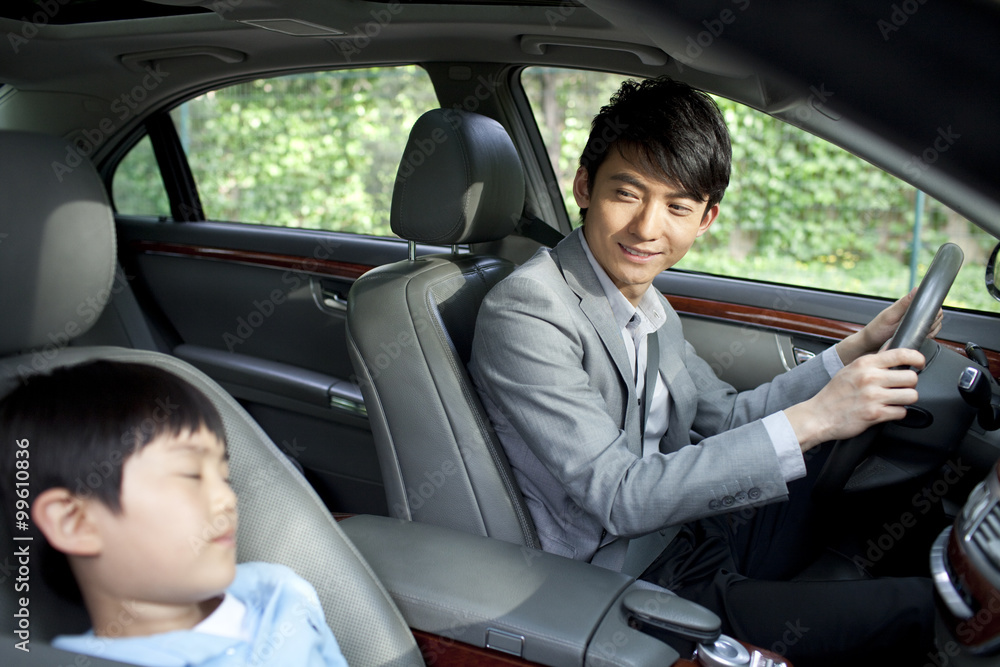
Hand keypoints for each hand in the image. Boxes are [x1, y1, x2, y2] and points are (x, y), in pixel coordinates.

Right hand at [785, 347, 925, 449]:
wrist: (818, 415)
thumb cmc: (833, 394)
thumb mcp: (850, 369)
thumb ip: (871, 361)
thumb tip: (892, 350)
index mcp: (864, 364)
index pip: (901, 354)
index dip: (917, 358)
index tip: (919, 363)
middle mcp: (870, 378)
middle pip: (911, 377)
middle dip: (910, 384)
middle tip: (901, 387)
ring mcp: (873, 397)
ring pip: (911, 396)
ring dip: (906, 399)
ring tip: (895, 400)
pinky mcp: (875, 414)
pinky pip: (901, 412)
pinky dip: (897, 413)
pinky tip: (887, 411)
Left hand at [836, 289, 942, 364]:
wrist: (869, 345)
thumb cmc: (876, 329)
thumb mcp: (889, 316)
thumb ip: (903, 304)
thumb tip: (916, 289)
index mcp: (908, 306)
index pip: (930, 303)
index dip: (933, 310)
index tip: (927, 317)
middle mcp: (914, 314)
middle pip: (936, 314)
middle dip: (933, 322)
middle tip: (919, 328)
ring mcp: (916, 324)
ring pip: (935, 325)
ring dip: (932, 330)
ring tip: (918, 334)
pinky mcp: (916, 335)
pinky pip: (931, 335)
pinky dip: (930, 337)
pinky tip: (921, 339)